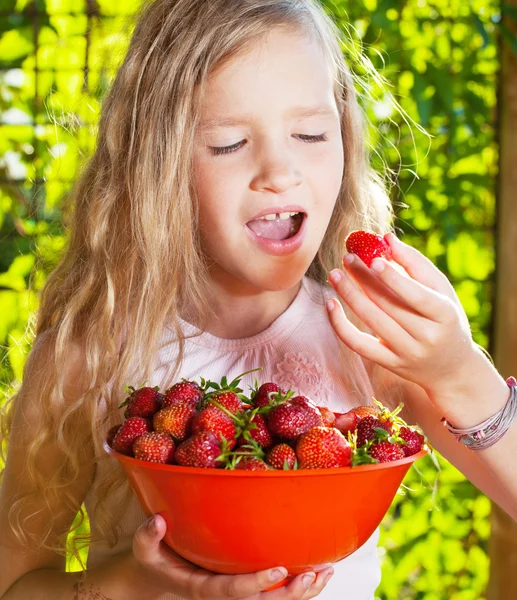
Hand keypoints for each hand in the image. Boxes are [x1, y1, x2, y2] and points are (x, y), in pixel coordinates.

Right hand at [131, 514, 333, 598]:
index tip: (280, 569)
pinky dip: (296, 583)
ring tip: (327, 573)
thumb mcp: (143, 550)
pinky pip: (273, 591)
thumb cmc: (153, 561)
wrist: (155, 578)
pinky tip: (318, 571)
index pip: (233, 590)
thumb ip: (147, 536)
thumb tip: (158, 520)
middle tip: (314, 574)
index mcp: (202, 588)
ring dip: (302, 590)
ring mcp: (235, 591)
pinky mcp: (242, 584)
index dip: (257, 583)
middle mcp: (224, 593)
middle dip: (290, 593)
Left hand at [326, 233, 481, 410]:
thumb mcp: (442, 292)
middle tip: (347, 258)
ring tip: (335, 275)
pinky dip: (341, 325)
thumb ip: (416, 265)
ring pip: (371, 321)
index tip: (373, 258)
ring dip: (349, 295)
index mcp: (445, 315)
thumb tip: (387, 238)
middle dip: (364, 279)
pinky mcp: (389, 364)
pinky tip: (331, 304)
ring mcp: (407, 353)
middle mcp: (426, 337)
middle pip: (389, 305)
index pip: (416, 295)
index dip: (394, 278)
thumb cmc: (446, 320)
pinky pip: (359, 345)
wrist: (452, 369)